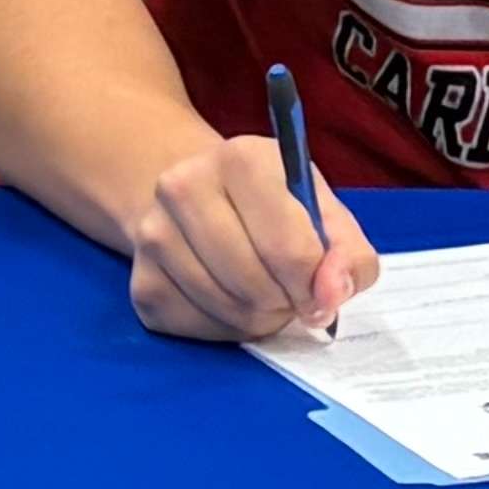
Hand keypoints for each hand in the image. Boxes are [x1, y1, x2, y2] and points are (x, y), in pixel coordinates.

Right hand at [126, 127, 369, 344]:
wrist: (202, 198)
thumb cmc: (276, 206)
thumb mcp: (325, 213)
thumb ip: (347, 254)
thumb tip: (331, 295)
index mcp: (241, 159)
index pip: (289, 249)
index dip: (316, 285)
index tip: (322, 291)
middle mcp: (183, 187)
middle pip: (255, 285)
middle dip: (286, 303)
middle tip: (292, 294)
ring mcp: (152, 235)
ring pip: (227, 311)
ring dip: (260, 318)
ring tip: (266, 294)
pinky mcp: (140, 283)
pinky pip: (199, 329)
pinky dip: (228, 329)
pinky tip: (233, 303)